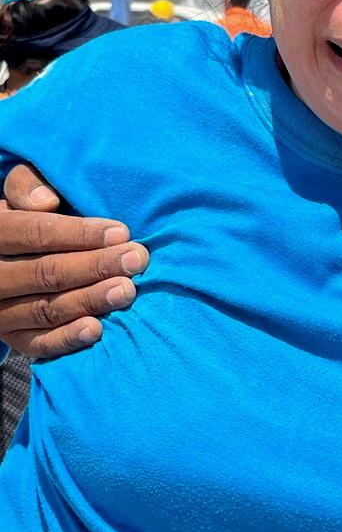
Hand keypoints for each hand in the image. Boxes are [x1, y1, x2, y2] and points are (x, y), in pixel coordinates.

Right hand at [0, 164, 147, 358]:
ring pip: (46, 308)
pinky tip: (97, 329)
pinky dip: (67, 339)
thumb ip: (26, 187)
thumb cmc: (22, 218)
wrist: (3, 260)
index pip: (34, 233)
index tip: (121, 233)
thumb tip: (47, 201)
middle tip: (137, 260)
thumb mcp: (16, 196)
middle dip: (96, 266)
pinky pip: (38, 344)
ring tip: (127, 290)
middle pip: (45, 273)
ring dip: (90, 300)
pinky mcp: (11, 338)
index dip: (79, 234)